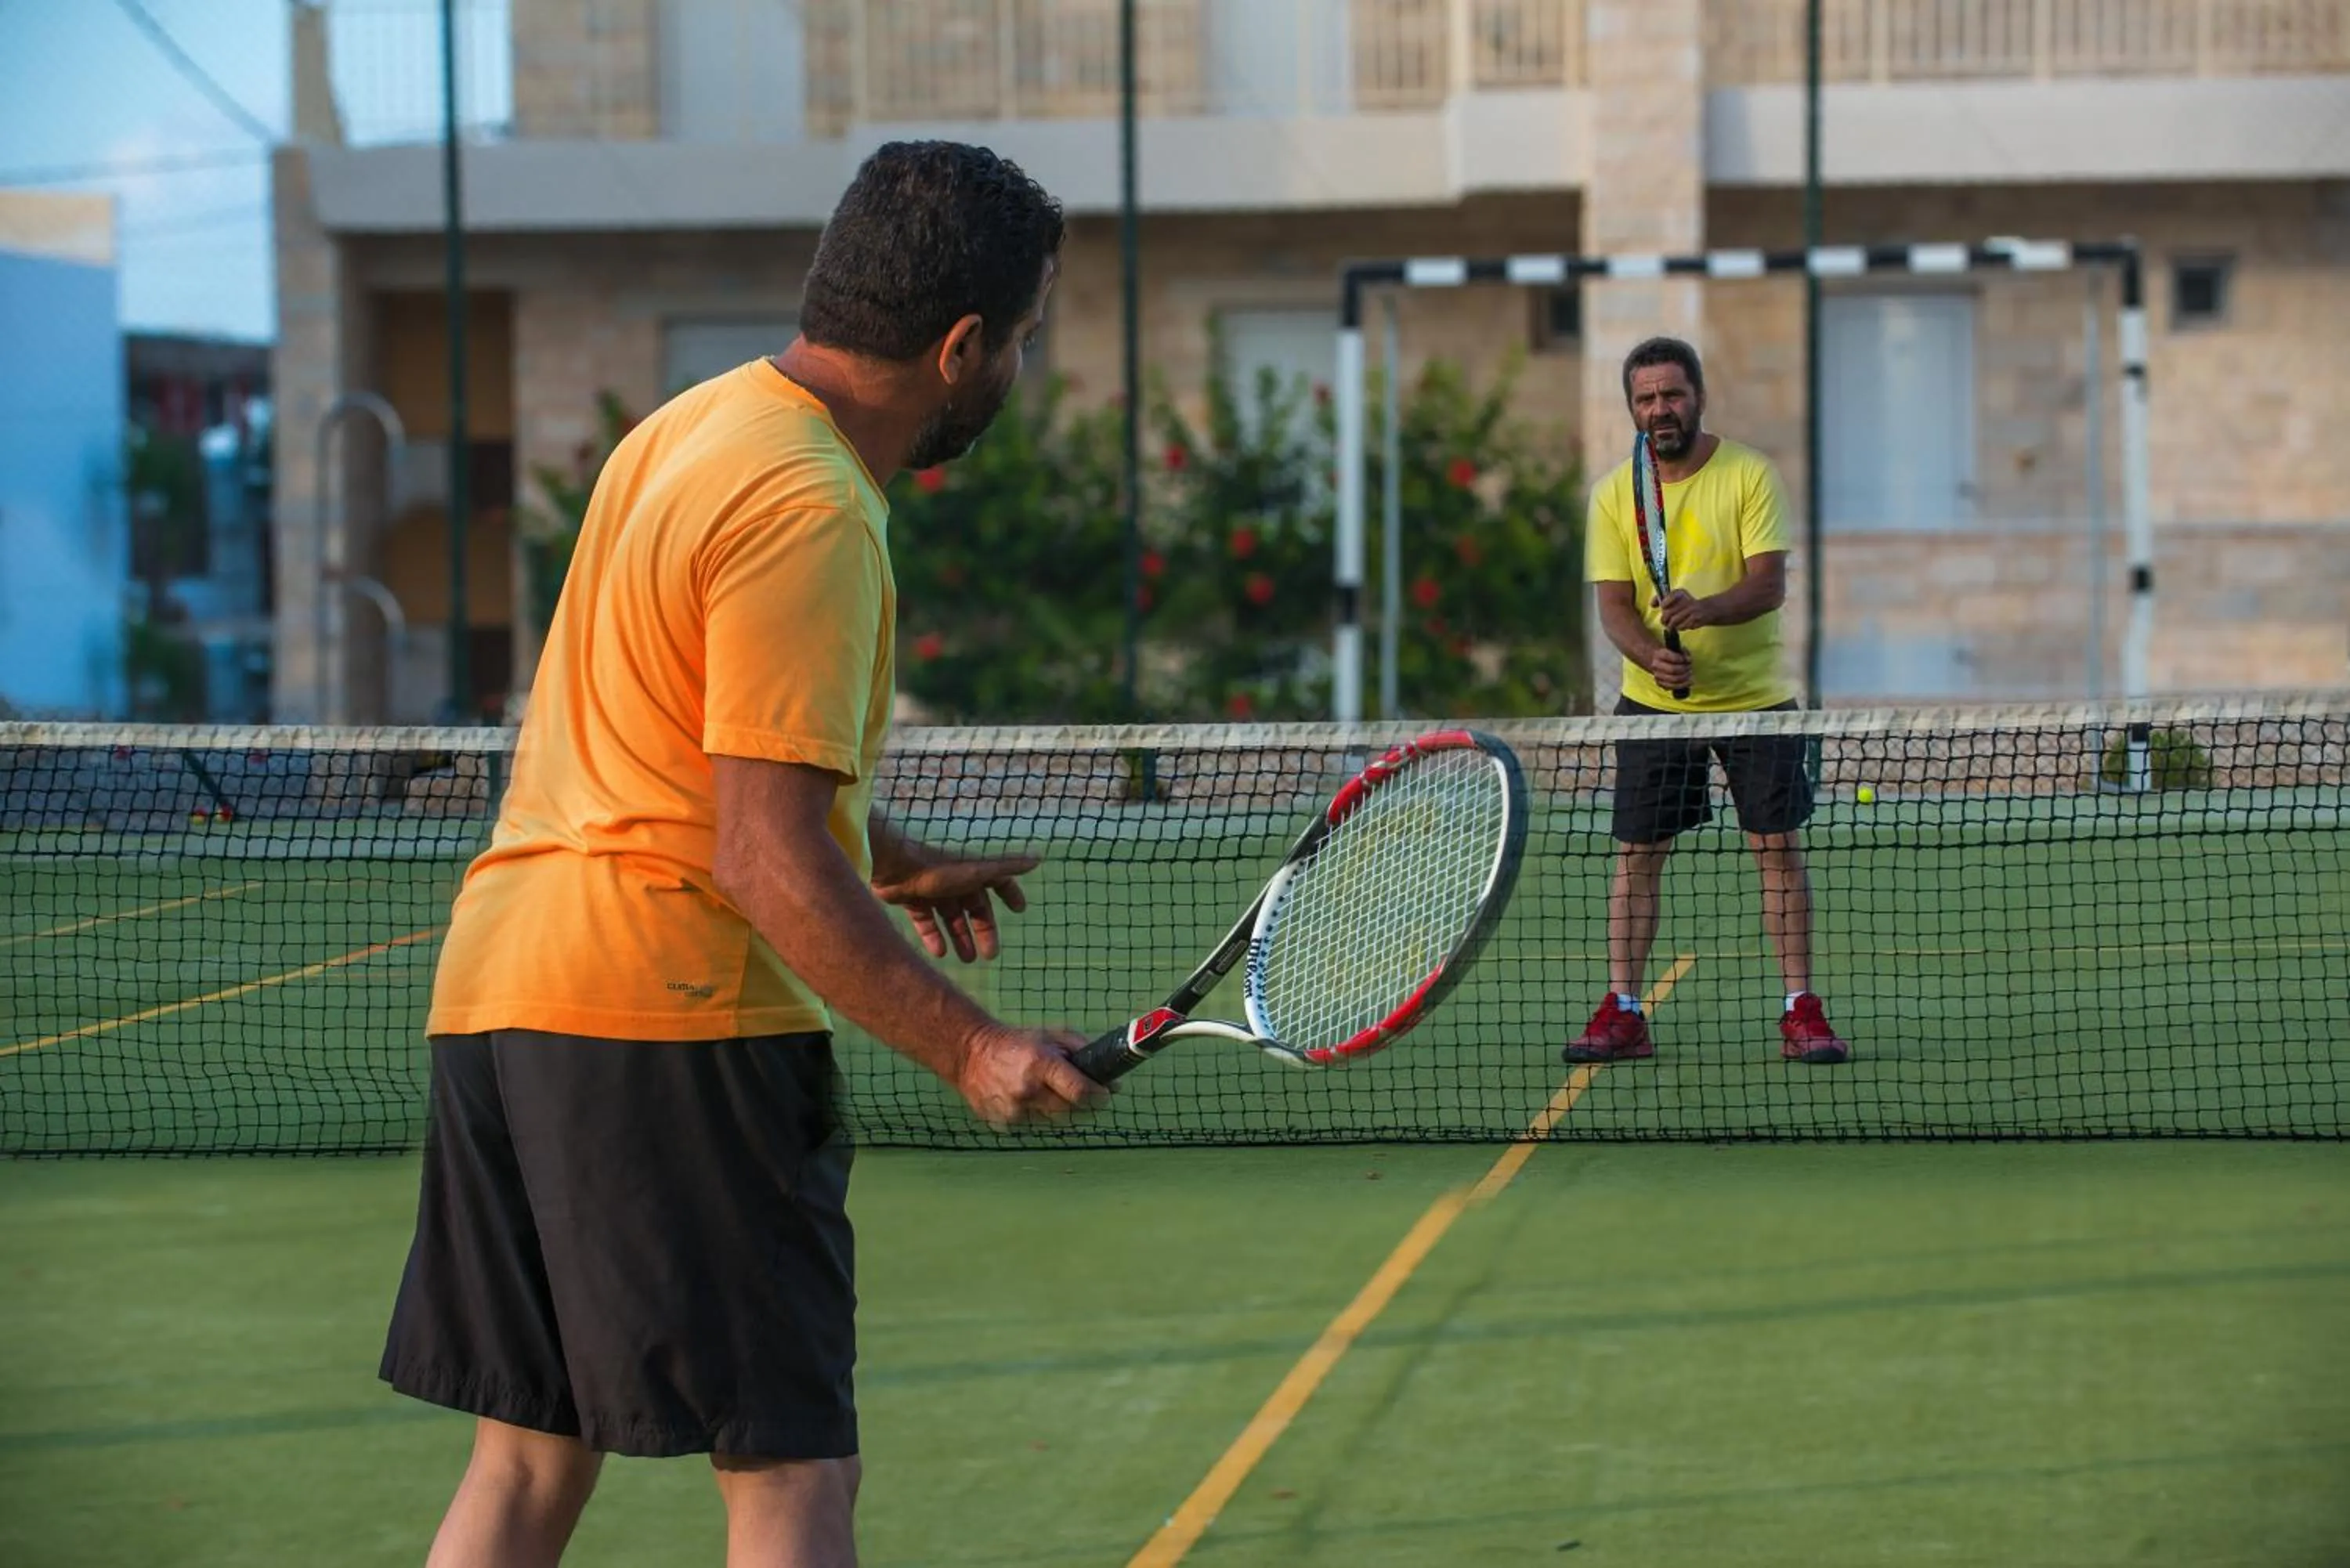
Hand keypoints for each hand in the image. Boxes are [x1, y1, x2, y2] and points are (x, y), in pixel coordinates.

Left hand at [872, 848, 1038, 961]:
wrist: (893, 859)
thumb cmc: (939, 863)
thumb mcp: (977, 869)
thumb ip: (1007, 868)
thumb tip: (1038, 858)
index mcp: (972, 867)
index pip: (997, 880)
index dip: (1009, 894)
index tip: (1019, 909)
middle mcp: (953, 877)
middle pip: (974, 906)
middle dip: (983, 929)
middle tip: (990, 955)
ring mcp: (931, 887)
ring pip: (949, 916)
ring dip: (960, 937)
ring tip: (968, 960)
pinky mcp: (910, 897)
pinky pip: (924, 920)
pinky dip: (932, 936)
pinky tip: (940, 953)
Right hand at [953, 1025, 1107, 1126]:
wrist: (971, 1054)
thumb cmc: (1017, 1043)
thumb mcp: (1053, 1036)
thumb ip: (1084, 1053)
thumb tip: (1113, 1082)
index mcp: (1041, 1064)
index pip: (1081, 1092)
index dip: (1099, 1096)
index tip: (1105, 1093)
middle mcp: (1027, 1090)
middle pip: (1071, 1112)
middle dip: (1083, 1104)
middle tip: (1082, 1093)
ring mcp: (1013, 1110)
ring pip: (1053, 1122)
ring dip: (1059, 1110)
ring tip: (1049, 1091)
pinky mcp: (1003, 1124)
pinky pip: (1034, 1126)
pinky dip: (1038, 1116)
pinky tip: (1028, 1098)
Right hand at [1646, 642, 1692, 692]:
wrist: (1658, 661)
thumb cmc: (1670, 654)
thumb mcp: (1677, 650)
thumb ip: (1683, 653)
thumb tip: (1688, 660)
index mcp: (1659, 654)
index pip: (1670, 657)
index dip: (1681, 659)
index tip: (1689, 660)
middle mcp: (1656, 665)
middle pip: (1672, 669)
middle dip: (1684, 669)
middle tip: (1690, 668)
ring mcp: (1657, 676)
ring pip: (1673, 680)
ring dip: (1684, 678)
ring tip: (1690, 674)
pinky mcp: (1660, 684)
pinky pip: (1672, 687)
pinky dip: (1682, 685)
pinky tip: (1689, 682)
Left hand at [1655, 589, 1714, 632]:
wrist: (1706, 609)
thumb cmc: (1686, 604)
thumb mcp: (1675, 598)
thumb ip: (1662, 599)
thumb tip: (1652, 604)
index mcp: (1680, 593)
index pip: (1669, 597)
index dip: (1664, 603)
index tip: (1663, 607)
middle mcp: (1686, 600)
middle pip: (1668, 613)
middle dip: (1664, 620)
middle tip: (1665, 622)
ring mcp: (1692, 610)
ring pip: (1674, 621)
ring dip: (1671, 625)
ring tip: (1671, 625)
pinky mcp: (1696, 619)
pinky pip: (1682, 627)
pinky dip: (1680, 628)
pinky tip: (1681, 625)